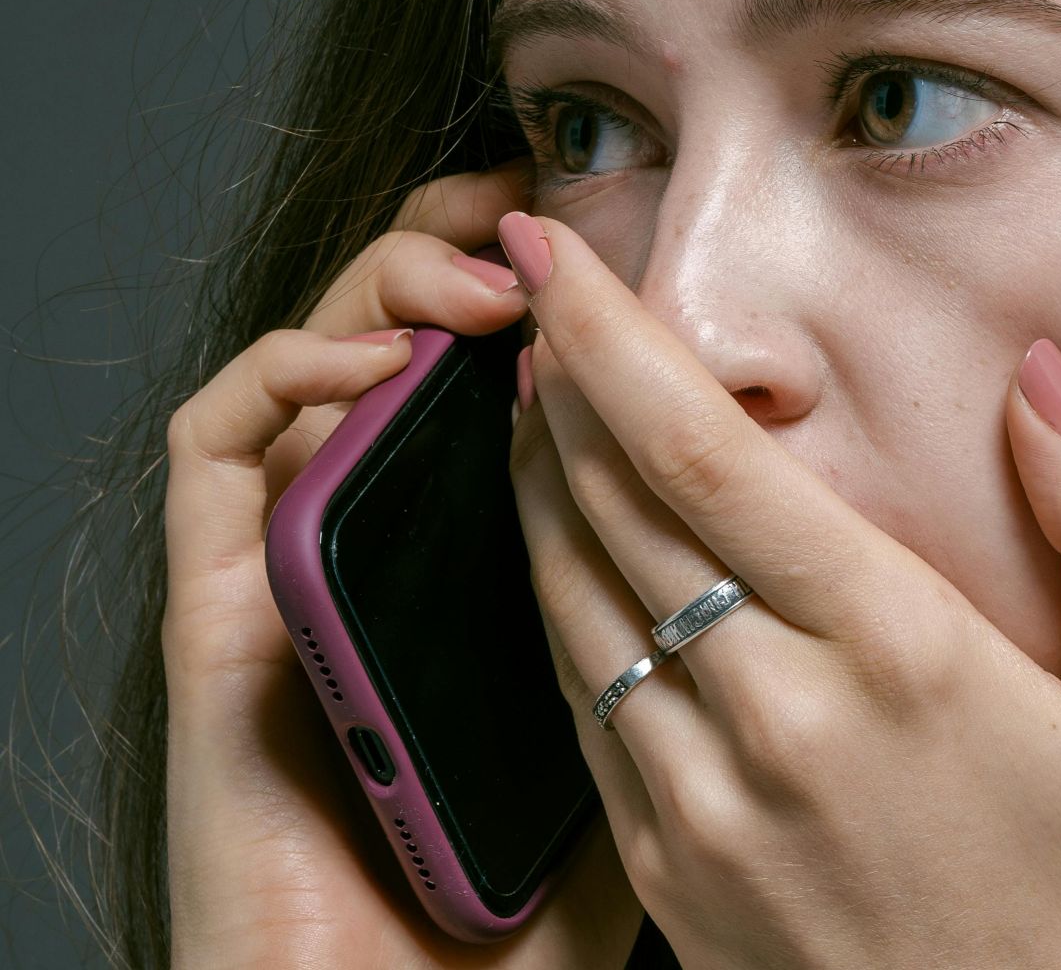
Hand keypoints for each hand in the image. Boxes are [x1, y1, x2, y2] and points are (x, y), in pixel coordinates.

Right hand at [161, 167, 640, 966]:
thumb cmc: (529, 919)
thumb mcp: (662, 764)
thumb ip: (698, 662)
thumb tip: (800, 550)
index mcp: (488, 581)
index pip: (518, 403)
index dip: (557, 310)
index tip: (617, 240)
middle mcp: (393, 560)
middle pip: (419, 360)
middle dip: (475, 257)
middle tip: (544, 202)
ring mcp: (306, 579)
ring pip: (319, 372)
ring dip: (391, 289)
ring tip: (488, 271)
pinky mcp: (223, 618)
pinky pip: (219, 459)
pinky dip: (288, 378)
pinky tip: (386, 358)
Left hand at [501, 212, 1060, 968]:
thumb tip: (1050, 381)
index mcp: (896, 655)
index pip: (707, 459)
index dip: (608, 338)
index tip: (543, 245)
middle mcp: (772, 716)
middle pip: (609, 509)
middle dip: (551, 382)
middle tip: (527, 293)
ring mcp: (699, 800)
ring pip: (565, 598)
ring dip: (530, 481)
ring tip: (529, 397)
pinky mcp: (663, 865)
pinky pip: (575, 696)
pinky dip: (546, 596)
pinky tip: (556, 548)